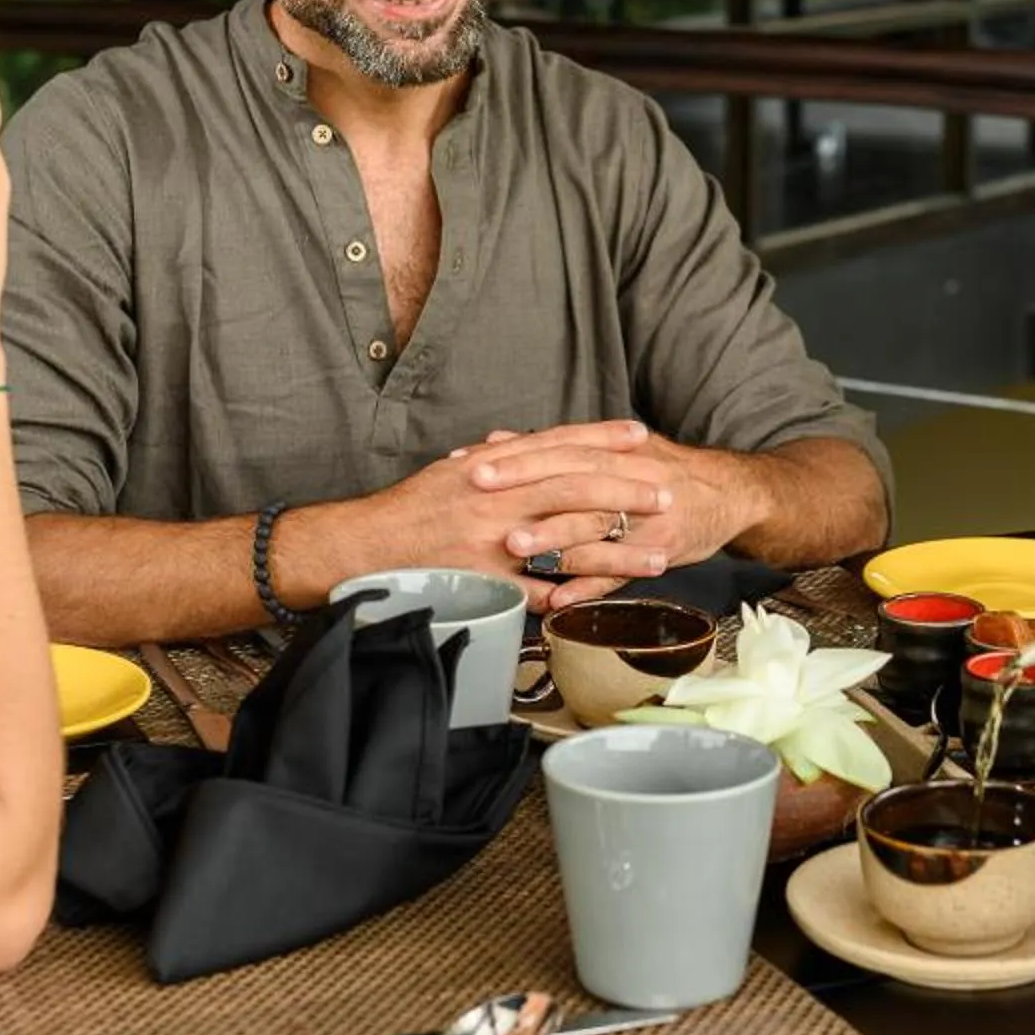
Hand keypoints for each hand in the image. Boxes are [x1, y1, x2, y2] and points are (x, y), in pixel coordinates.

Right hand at [299, 428, 697, 610]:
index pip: (559, 445)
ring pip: (569, 545)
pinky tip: (607, 599)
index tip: (642, 435)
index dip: (603, 439)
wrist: (365, 545)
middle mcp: (499, 499)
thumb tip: (523, 443)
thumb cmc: (411, 508)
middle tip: (669, 492)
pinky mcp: (487, 583)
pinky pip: (537, 594)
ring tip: (659, 554)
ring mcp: (494, 543)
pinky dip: (571, 597)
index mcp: (494, 467)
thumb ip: (496, 459)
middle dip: (627, 490)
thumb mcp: (454, 470)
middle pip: (577, 489)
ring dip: (619, 550)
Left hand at [452, 421, 748, 609]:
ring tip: (516, 546)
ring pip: (594, 525)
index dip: (517, 455)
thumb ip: (558, 447)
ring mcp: (645, 517)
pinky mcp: (660, 550)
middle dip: (525, 488)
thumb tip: (501, 439)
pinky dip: (588, 584)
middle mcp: (629, 477)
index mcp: (614, 451)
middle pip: (571, 479)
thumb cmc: (665, 471)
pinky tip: (558, 598)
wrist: (730, 493)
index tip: (475, 463)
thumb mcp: (617, 448)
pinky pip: (620, 570)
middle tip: (481, 496)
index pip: (559, 448)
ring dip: (554, 536)